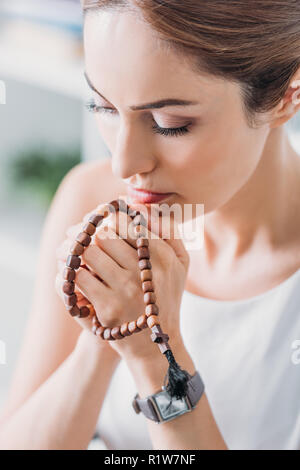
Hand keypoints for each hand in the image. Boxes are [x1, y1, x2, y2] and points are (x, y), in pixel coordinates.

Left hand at [57, 197, 189, 362]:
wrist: (156, 345)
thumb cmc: (166, 297)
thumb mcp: (181, 264)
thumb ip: (169, 230)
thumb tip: (140, 204)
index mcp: (165, 255)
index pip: (129, 221)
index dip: (110, 215)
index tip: (101, 217)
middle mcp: (146, 270)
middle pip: (105, 233)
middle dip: (88, 230)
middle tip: (78, 231)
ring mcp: (126, 289)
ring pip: (89, 251)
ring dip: (75, 247)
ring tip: (70, 247)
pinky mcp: (108, 307)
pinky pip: (79, 276)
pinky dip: (70, 269)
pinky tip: (70, 270)